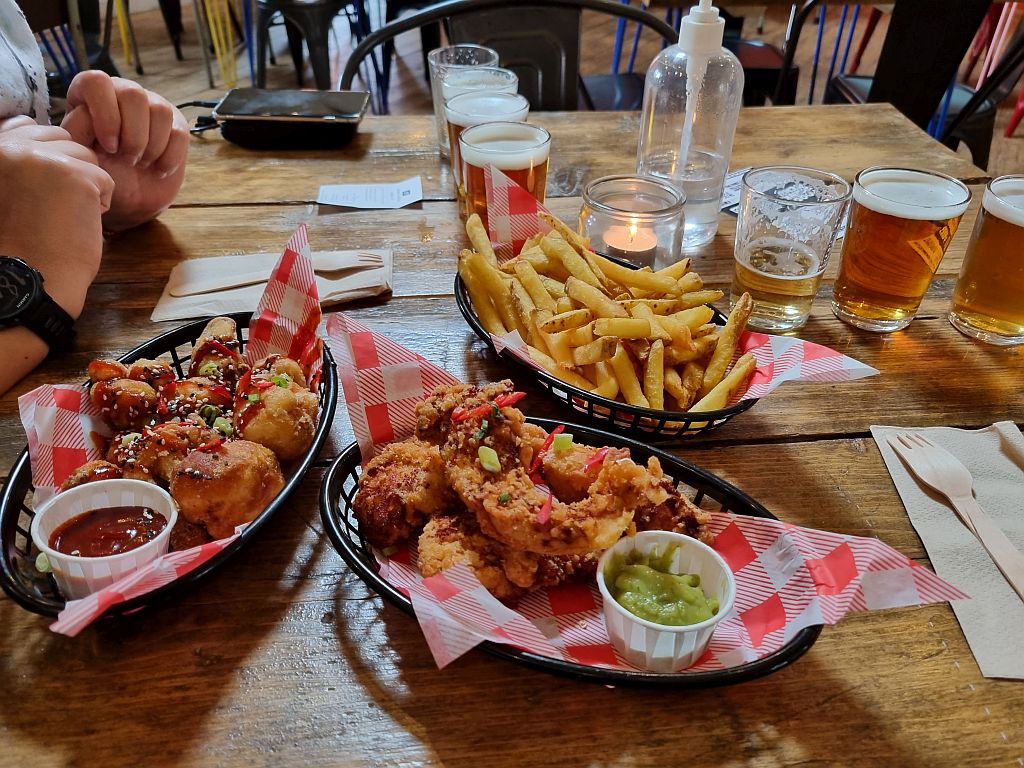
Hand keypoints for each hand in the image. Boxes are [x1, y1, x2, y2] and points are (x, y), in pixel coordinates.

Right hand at [0, 119, 112, 317]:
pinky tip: (77, 223)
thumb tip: (31, 122)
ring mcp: (42, 158)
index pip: (27, 126)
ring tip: (62, 215)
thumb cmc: (20, 239)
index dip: (46, 160)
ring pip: (87, 157)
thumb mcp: (6, 186)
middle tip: (51, 207)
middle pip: (61, 139)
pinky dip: (100, 205)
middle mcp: (10, 147)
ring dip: (85, 187)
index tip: (39, 192)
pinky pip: (105, 180)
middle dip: (68, 171)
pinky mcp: (74, 174)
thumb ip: (18, 156)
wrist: (31, 278)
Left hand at [61, 71, 188, 231]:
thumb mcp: (80, 154)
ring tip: (140, 163)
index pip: (97, 82)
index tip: (109, 147)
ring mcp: (151, 106)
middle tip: (126, 159)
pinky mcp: (176, 126)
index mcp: (92, 94)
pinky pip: (180, 133)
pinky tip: (158, 169)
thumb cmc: (100, 173)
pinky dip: (169, 157)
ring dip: (151, 146)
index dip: (106, 114)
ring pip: (160, 110)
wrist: (127, 197)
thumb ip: (76, 130)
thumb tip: (88, 113)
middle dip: (132, 134)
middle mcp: (122, 92)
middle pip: (133, 93)